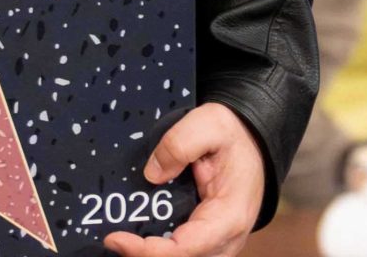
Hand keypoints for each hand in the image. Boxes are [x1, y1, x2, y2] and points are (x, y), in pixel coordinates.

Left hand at [104, 103, 265, 256]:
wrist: (252, 141)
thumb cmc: (233, 135)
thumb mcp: (210, 123)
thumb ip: (180, 143)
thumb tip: (152, 175)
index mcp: (229, 215)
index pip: (186, 248)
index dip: (148, 250)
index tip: (116, 238)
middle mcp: (227, 239)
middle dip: (145, 255)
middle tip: (114, 239)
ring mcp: (219, 244)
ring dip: (151, 253)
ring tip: (123, 239)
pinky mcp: (208, 242)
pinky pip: (183, 253)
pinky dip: (159, 249)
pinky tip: (137, 237)